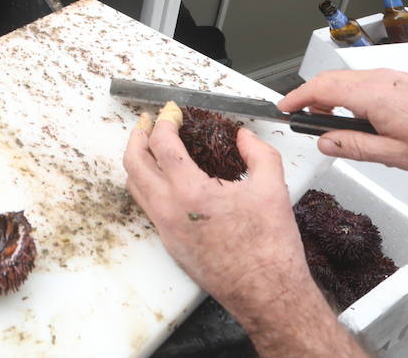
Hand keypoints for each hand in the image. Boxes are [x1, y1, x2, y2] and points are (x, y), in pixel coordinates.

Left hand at [124, 114, 311, 310]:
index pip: (162, 144)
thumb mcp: (272, 188)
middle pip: (134, 162)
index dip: (164, 121)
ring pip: (135, 186)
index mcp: (191, 193)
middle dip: (138, 135)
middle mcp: (169, 211)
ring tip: (150, 145)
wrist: (268, 294)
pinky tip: (163, 178)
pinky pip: (147, 206)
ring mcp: (166, 229)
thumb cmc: (270, 249)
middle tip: (149, 121)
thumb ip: (258, 152)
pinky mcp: (170, 244)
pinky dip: (147, 184)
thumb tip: (243, 136)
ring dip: (138, 160)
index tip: (171, 111)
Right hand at [278, 69, 407, 177]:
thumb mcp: (396, 156)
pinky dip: (351, 96)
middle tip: (304, 121)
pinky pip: (366, 83)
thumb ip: (354, 146)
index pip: (321, 88)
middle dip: (311, 98)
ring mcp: (395, 77)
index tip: (283, 108)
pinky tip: (358, 118)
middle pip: (332, 80)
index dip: (297, 98)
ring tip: (331, 124)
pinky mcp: (405, 82)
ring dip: (332, 97)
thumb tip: (326, 141)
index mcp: (375, 95)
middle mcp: (383, 79)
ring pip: (349, 81)